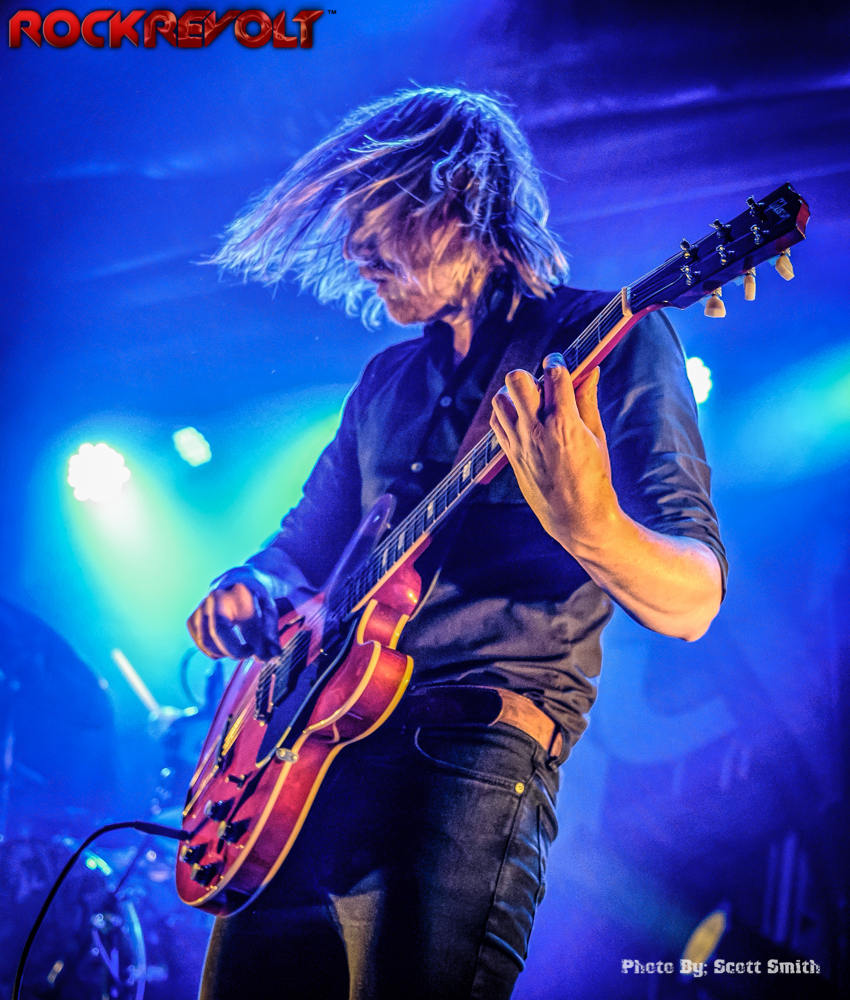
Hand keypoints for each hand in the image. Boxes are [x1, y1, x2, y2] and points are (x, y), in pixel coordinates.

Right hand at [187, 581, 281, 660]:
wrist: (237, 580)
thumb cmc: (254, 597)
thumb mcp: (269, 608)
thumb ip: (271, 631)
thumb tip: (272, 654)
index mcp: (239, 591)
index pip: (246, 622)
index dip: (256, 644)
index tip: (264, 654)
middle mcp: (217, 597)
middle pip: (218, 631)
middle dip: (235, 650)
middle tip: (249, 653)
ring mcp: (202, 607)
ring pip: (206, 640)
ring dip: (225, 652)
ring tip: (240, 649)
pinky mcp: (193, 618)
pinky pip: (200, 642)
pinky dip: (214, 651)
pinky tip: (227, 647)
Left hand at [489, 353, 617, 553]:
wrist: (576, 517)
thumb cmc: (594, 478)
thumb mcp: (596, 436)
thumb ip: (588, 400)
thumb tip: (591, 369)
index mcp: (564, 423)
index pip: (554, 374)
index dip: (557, 361)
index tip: (560, 361)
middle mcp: (535, 430)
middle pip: (517, 380)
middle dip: (531, 374)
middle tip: (544, 386)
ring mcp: (518, 443)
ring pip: (501, 399)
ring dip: (515, 395)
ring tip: (533, 404)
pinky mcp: (509, 455)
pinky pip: (497, 421)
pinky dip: (507, 414)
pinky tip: (523, 420)